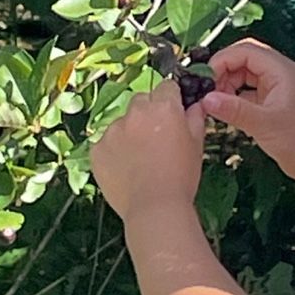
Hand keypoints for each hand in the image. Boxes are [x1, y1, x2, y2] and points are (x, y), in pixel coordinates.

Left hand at [91, 80, 206, 223]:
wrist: (154, 208)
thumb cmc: (181, 178)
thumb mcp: (197, 145)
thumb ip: (195, 118)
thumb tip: (195, 105)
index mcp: (164, 108)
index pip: (166, 86)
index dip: (170, 99)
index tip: (172, 112)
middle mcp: (136, 113)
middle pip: (141, 100)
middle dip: (148, 113)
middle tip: (156, 137)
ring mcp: (113, 131)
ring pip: (122, 122)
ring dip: (130, 132)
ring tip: (140, 159)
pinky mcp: (97, 149)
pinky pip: (105, 142)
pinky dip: (114, 151)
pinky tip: (126, 168)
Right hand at [197, 39, 294, 192]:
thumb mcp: (264, 125)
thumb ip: (234, 110)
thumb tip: (205, 99)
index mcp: (283, 71)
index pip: (247, 51)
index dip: (223, 60)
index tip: (204, 78)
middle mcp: (281, 74)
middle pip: (246, 59)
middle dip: (224, 71)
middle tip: (207, 90)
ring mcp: (279, 87)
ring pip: (247, 74)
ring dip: (229, 84)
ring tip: (215, 103)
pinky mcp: (275, 101)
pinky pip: (251, 90)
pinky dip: (236, 96)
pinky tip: (226, 110)